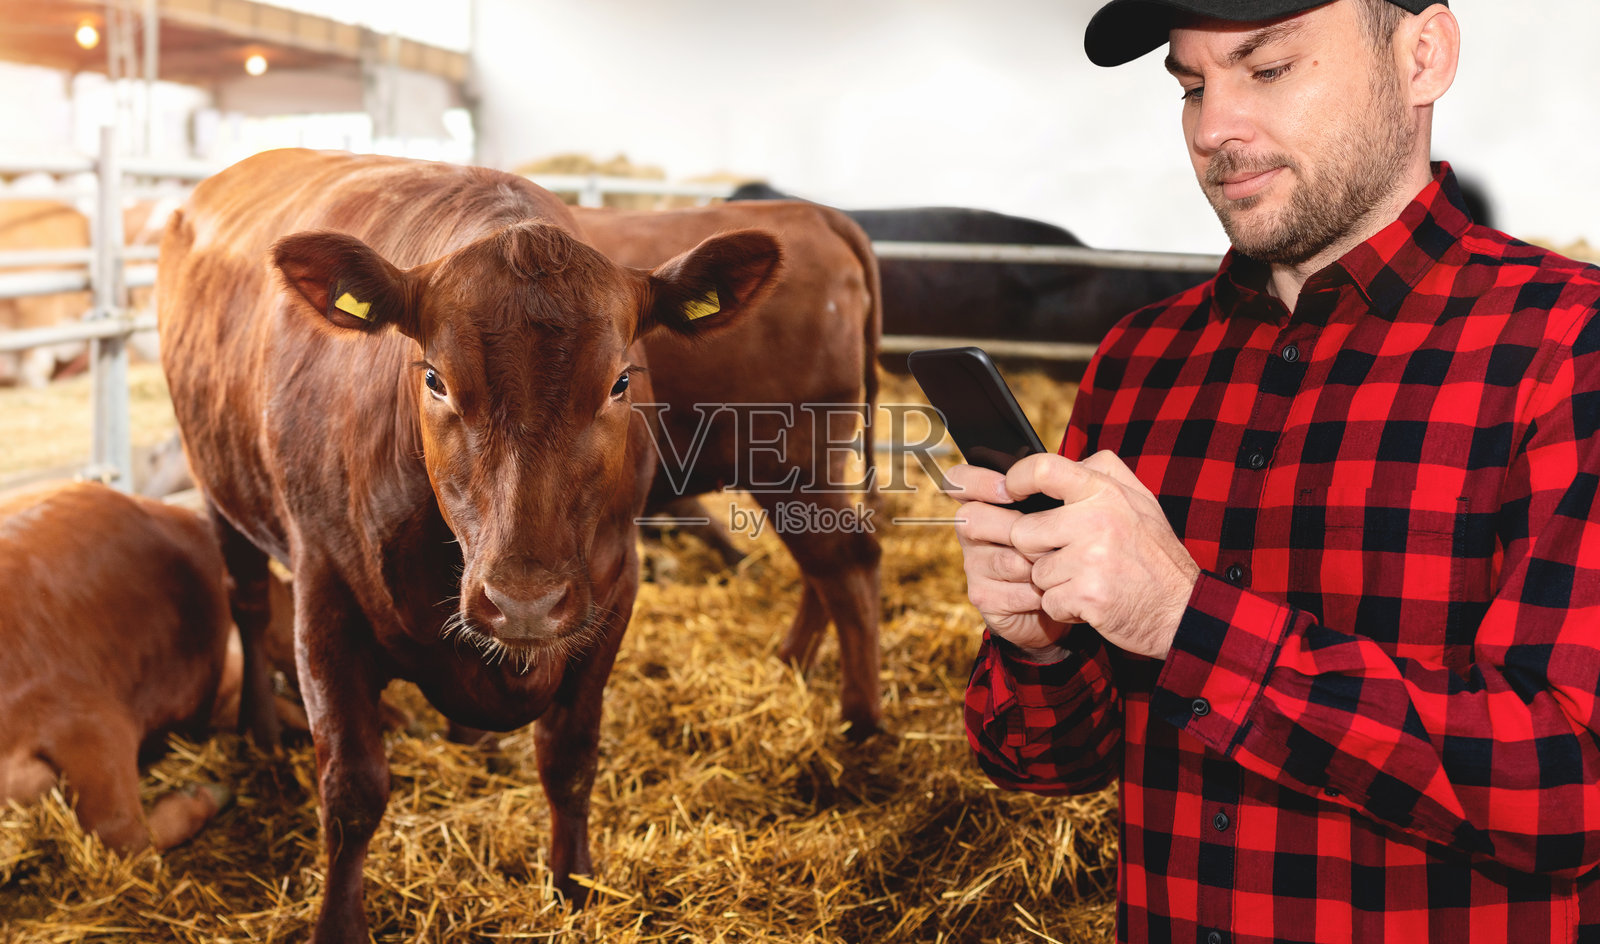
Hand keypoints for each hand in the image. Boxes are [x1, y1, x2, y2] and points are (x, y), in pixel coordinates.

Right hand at [944, 463, 1071, 653]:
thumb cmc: (1067, 543)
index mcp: (986, 500)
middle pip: (971, 518)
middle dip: (1015, 528)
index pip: (959, 480)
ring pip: (1003, 559)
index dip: (977, 481)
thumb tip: (1091, 461)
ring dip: (1038, 564)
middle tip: (1048, 537)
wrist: (1069, 594)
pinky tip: (1051, 590)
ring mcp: (974, 564)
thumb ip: (1074, 480)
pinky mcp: (984, 596)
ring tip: (1060, 565)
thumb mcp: (1071, 506)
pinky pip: (1011, 592)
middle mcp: (972, 530)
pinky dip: (1039, 593)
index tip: (1009, 490)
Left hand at [1006, 451, 1199, 659]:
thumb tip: (1067, 460)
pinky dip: (1064, 608)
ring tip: (1088, 580)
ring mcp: (1091, 559)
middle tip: (1070, 559)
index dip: (1017, 480)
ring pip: (1035, 571)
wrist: (1183, 611)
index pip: (1043, 469)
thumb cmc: (1155, 556)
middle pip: (1024, 531)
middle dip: (1038, 551)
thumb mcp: (1140, 502)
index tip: (1011, 491)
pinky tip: (1091, 601)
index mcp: (1106, 491)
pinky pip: (1048, 601)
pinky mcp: (1087, 595)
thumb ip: (1104, 475)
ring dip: (1055, 583)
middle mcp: (1097, 520)